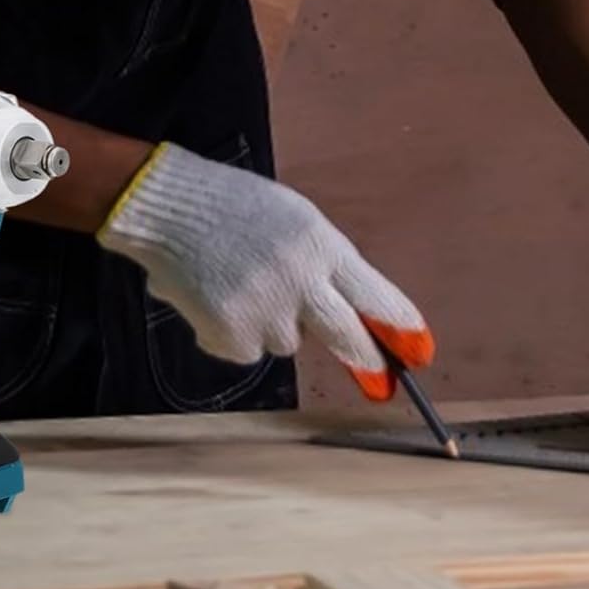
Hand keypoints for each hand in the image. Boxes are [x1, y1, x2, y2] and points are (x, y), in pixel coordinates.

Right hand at [98, 142, 432, 398]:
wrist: (169, 207)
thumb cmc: (232, 207)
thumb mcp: (294, 221)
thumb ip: (323, 263)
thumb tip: (351, 312)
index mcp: (320, 245)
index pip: (375, 296)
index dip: (400, 329)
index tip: (420, 353)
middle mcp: (300, 281)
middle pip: (346, 336)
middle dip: (365, 359)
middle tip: (380, 381)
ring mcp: (265, 311)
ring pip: (287, 342)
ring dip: (273, 324)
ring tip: (240, 281)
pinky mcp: (231, 334)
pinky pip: (247, 350)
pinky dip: (234, 332)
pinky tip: (216, 295)